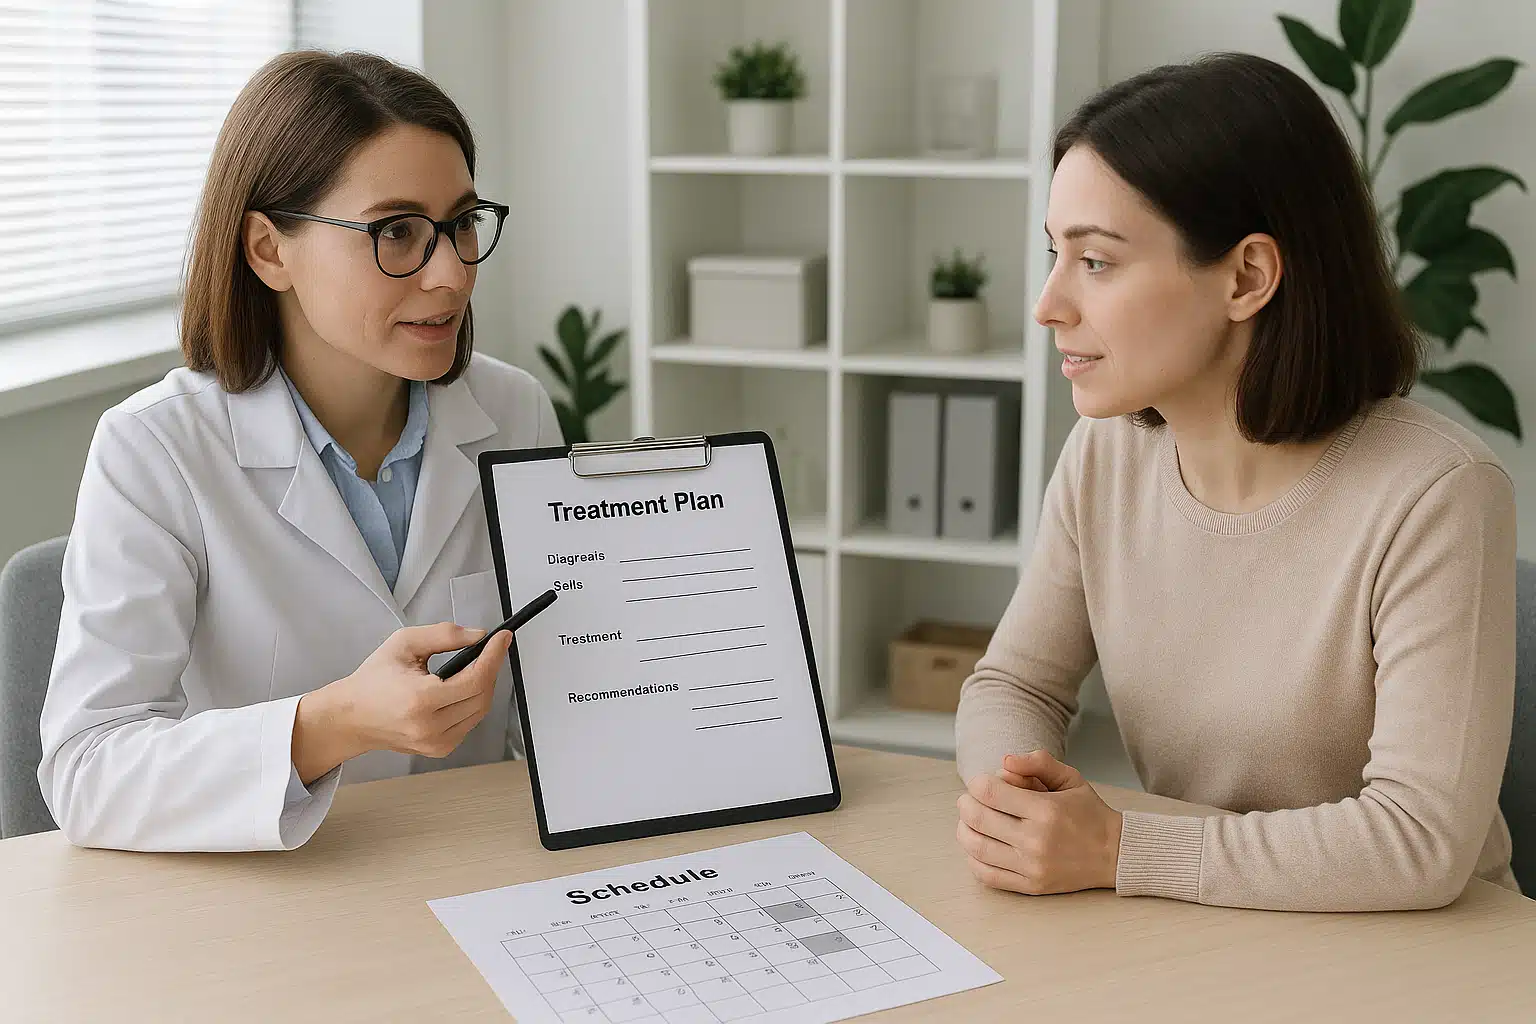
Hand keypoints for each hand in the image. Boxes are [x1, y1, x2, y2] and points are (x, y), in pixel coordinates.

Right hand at [291, 622, 512, 781]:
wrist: (352, 717)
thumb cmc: (373, 680)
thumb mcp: (404, 644)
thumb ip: (444, 635)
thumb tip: (478, 636)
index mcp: (421, 700)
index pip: (475, 679)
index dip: (494, 656)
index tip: (503, 639)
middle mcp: (431, 727)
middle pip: (483, 695)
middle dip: (490, 668)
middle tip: (490, 648)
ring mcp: (436, 743)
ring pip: (480, 710)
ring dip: (483, 686)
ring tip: (475, 666)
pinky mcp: (440, 750)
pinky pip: (469, 722)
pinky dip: (472, 703)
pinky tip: (463, 688)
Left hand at [956, 749, 1122, 894]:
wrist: (1115, 854)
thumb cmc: (1089, 813)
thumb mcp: (1071, 778)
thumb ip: (1038, 762)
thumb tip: (1004, 761)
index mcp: (1046, 810)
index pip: (990, 792)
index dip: (977, 783)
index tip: (980, 783)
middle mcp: (1036, 840)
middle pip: (977, 818)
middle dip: (965, 804)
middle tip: (968, 800)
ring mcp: (1032, 867)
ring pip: (976, 848)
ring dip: (964, 831)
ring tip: (969, 822)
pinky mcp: (1031, 886)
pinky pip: (987, 876)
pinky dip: (973, 860)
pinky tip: (978, 847)